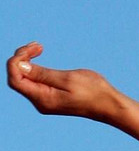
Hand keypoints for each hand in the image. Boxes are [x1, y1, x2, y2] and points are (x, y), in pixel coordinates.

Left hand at [7, 42, 122, 120]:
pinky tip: (40, 58)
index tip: (32, 49)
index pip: (15, 79)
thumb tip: (19, 66)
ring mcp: (44, 101)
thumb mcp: (69, 79)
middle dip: (21, 58)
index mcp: (43, 99)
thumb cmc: (94, 91)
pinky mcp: (50, 97)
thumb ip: (42, 74)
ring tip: (39, 47)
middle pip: (18, 78)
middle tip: (38, 45)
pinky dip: (34, 68)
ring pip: (24, 78)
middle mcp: (40, 102)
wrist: (109, 105)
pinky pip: (33, 81)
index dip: (16, 61)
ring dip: (27, 61)